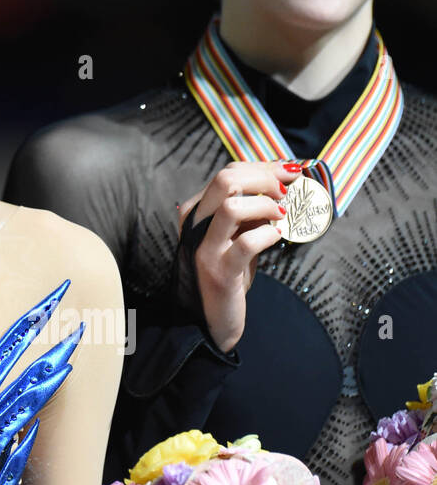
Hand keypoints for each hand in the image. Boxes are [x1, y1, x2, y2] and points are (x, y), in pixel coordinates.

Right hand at [176, 160, 303, 352]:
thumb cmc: (231, 271)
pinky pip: (247, 243)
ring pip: (230, 206)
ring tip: (281, 215)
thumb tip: (282, 182)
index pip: (227, 173)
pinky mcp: (221, 271)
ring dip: (264, 205)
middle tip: (288, 190)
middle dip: (264, 178)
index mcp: (196, 211)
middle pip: (225, 180)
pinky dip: (269, 234)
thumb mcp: (237, 233)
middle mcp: (195, 224)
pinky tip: (278, 236)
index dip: (263, 168)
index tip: (290, 173)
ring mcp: (205, 248)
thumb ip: (250, 210)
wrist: (214, 316)